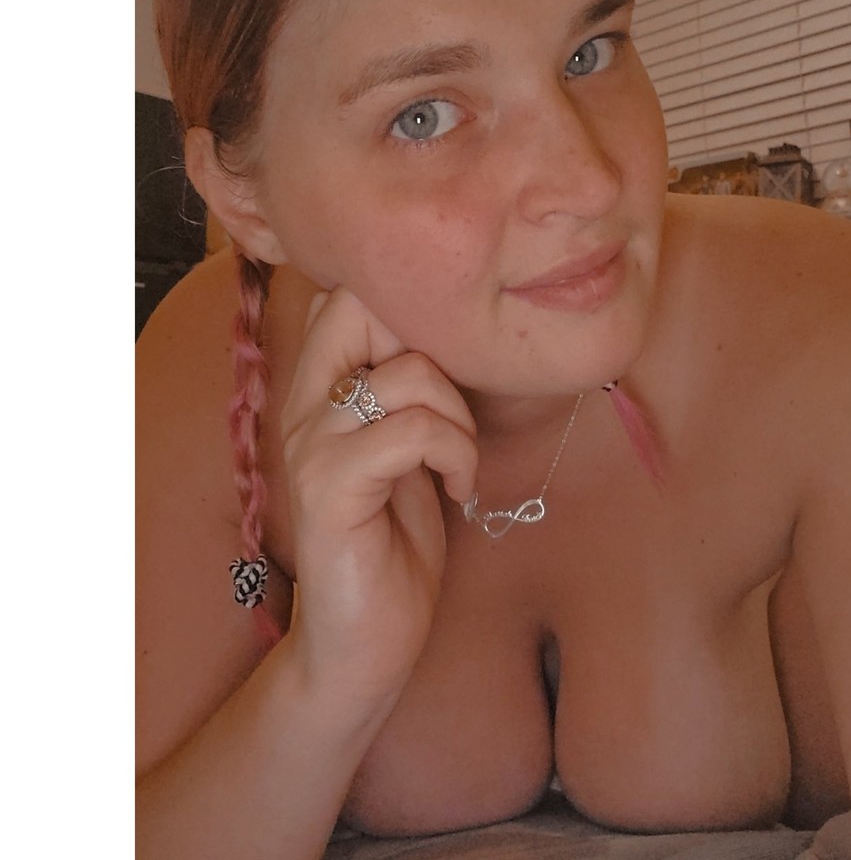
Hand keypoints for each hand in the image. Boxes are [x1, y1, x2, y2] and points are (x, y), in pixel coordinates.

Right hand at [279, 286, 477, 694]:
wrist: (365, 642)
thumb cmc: (394, 542)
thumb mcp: (408, 449)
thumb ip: (406, 392)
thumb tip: (442, 333)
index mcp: (321, 391)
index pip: (344, 295)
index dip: (405, 307)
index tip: (444, 367)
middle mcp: (304, 406)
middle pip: (359, 305)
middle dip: (432, 345)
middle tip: (451, 408)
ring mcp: (312, 446)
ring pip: (408, 374)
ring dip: (459, 417)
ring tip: (460, 463)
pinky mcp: (331, 489)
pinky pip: (410, 432)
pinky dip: (455, 454)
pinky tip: (459, 489)